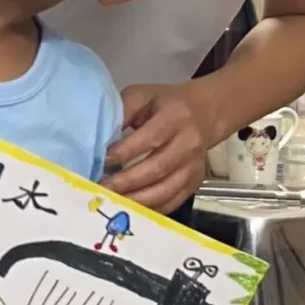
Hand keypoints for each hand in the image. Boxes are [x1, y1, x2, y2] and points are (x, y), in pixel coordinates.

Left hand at [103, 82, 207, 214]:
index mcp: (175, 117)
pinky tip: (131, 208)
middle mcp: (188, 143)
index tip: (102, 160)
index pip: (150, 138)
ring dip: (137, 199)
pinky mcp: (194, 182)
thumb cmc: (165, 104)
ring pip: (165, 189)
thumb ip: (123, 110)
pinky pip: (172, 201)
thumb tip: (101, 136)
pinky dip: (150, 208)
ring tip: (113, 200)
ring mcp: (193, 166)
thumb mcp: (143, 95)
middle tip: (102, 186)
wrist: (204, 113)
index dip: (125, 152)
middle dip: (127, 181)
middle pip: (157, 168)